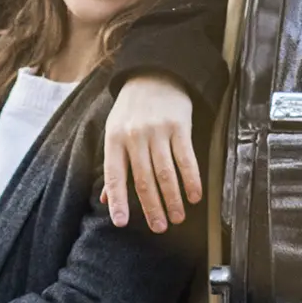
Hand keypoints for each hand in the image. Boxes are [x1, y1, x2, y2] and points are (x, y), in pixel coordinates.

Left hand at [101, 74, 202, 231]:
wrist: (155, 74)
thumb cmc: (132, 109)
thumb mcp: (115, 131)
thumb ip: (114, 165)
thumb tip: (106, 199)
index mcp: (115, 139)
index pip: (115, 176)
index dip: (118, 201)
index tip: (121, 223)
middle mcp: (135, 136)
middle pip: (144, 180)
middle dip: (152, 207)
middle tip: (159, 228)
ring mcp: (158, 131)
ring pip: (166, 173)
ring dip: (173, 199)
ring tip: (177, 218)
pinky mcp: (179, 126)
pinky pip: (186, 159)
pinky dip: (192, 180)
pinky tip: (194, 196)